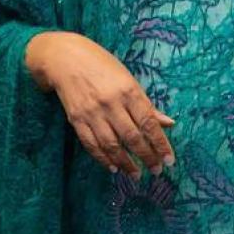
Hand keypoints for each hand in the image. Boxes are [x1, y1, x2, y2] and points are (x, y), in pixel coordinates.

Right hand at [25, 32, 174, 174]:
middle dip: (146, 157)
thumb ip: (146, 104)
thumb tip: (168, 123)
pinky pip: (91, 144)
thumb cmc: (101, 65)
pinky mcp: (76, 120)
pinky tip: (113, 166)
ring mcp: (92, 113)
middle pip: (132, 137)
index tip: (169, 160)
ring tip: (136, 174)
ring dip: (126, 162)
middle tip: (156, 170)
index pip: (148, 123)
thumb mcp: (128, 79)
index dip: (160, 144)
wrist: (64, 58)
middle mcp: (111, 103)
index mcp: (128, 91)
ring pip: (111, 145)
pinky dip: (102, 158)